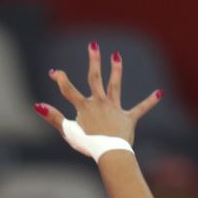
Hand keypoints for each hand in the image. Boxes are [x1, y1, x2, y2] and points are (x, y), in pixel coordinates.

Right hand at [36, 42, 161, 145]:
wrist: (109, 153)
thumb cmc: (87, 145)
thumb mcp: (67, 131)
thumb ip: (53, 117)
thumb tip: (37, 105)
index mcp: (84, 107)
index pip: (69, 90)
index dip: (60, 79)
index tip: (54, 72)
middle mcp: (100, 103)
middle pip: (95, 78)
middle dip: (94, 60)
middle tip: (94, 45)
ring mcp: (114, 110)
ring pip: (115, 86)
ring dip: (116, 70)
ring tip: (117, 56)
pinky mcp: (128, 119)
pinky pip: (140, 109)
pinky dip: (150, 101)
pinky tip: (160, 93)